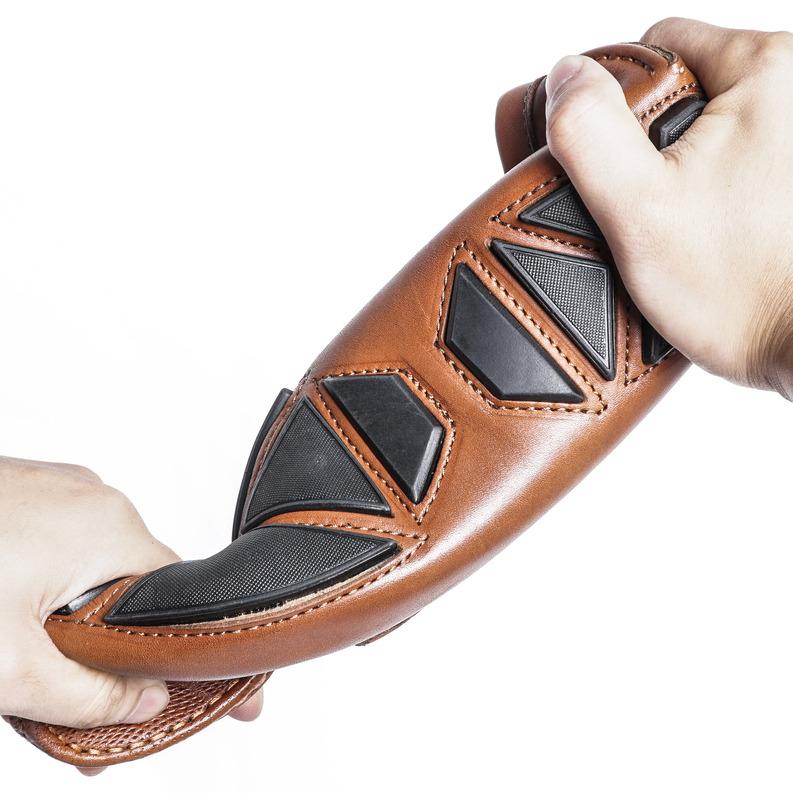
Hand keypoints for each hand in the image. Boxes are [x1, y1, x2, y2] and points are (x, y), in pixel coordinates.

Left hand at [0, 456, 265, 773]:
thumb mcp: (7, 665)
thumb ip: (88, 696)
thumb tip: (147, 705)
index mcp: (109, 529)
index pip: (180, 596)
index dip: (194, 650)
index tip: (217, 688)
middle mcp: (94, 496)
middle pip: (133, 585)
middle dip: (116, 648)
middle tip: (90, 706)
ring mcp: (56, 488)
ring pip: (92, 566)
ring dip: (75, 620)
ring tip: (29, 667)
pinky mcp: (23, 490)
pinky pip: (59, 544)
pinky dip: (48, 587)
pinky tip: (10, 620)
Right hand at [543, 18, 792, 398]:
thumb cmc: (747, 288)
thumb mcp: (641, 208)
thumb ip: (590, 133)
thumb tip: (565, 79)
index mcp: (768, 70)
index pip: (657, 46)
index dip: (611, 104)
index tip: (609, 162)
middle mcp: (792, 93)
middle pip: (680, 91)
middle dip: (643, 148)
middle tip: (644, 206)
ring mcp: (789, 141)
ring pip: (700, 133)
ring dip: (671, 176)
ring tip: (672, 228)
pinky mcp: (786, 183)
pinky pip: (725, 167)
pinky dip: (701, 196)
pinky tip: (698, 235)